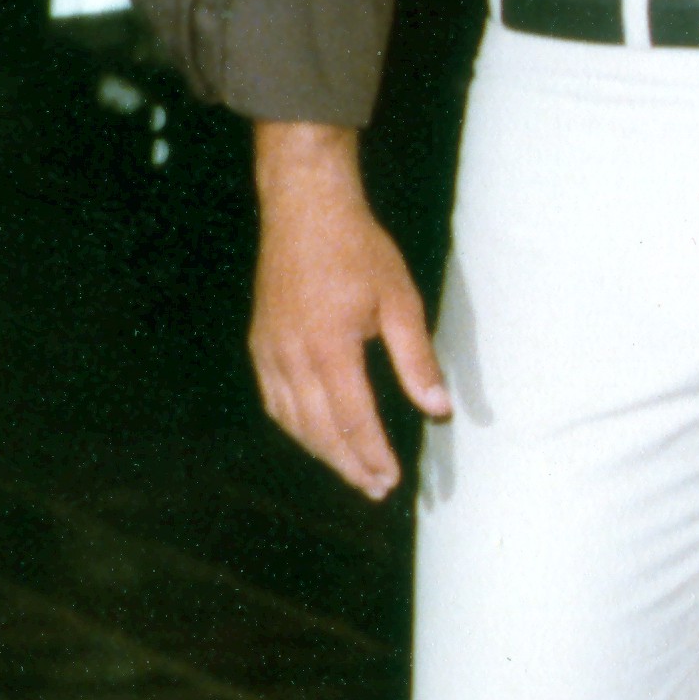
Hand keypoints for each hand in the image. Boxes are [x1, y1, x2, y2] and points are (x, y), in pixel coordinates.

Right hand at [248, 130, 443, 498]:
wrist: (305, 211)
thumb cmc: (358, 251)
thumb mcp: (401, 301)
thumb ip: (417, 360)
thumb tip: (438, 408)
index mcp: (328, 347)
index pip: (352, 419)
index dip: (372, 454)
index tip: (391, 479)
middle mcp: (290, 355)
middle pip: (318, 429)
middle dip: (348, 464)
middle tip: (376, 489)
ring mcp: (269, 350)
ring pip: (291, 420)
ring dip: (321, 451)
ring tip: (352, 472)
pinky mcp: (260, 343)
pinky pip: (274, 399)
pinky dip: (296, 426)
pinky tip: (315, 437)